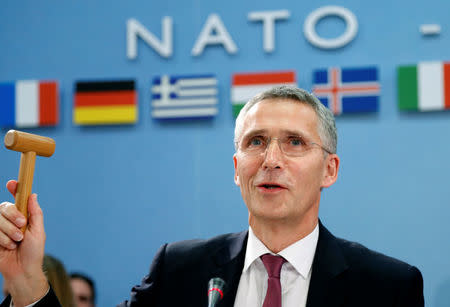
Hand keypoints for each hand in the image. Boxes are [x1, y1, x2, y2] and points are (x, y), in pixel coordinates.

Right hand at [0, 180, 47, 305]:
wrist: (22, 271)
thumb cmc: (34, 252)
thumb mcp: (38, 231)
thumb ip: (35, 213)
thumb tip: (33, 195)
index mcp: (22, 216)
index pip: (16, 199)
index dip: (13, 188)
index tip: (11, 183)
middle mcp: (9, 220)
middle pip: (4, 207)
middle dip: (13, 216)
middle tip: (22, 226)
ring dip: (9, 231)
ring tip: (17, 242)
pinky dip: (2, 239)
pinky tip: (8, 247)